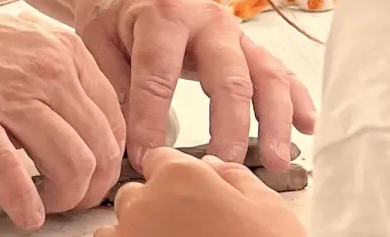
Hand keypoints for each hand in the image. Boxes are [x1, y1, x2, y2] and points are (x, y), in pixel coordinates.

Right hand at [0, 0, 126, 229]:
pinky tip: (26, 213)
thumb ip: (65, 81)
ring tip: (47, 203)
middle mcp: (48, 72)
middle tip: (72, 199)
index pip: (116, 121)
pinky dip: (24, 201)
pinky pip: (10, 170)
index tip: (94, 175)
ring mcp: (11, 97)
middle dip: (93, 187)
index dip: (110, 160)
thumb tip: (91, 131)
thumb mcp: (32, 47)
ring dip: (66, 198)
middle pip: (102, 147)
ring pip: (73, 162)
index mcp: (67, 54)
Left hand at [74, 0, 316, 170]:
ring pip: (267, 76)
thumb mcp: (96, 45)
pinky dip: (297, 101)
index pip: (160, 76)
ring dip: (275, 121)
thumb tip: (124, 141)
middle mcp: (208, 21)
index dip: (151, 121)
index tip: (147, 159)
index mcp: (164, 16)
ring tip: (275, 161)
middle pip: (228, 78)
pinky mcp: (250, 47)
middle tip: (222, 167)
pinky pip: (281, 74)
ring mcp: (236, 33)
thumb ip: (113, 87)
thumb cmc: (114, 22)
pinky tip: (307, 129)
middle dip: (228, 128)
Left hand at [94, 148, 304, 236]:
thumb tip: (212, 165)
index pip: (160, 159)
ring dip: (141, 229)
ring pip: (122, 222)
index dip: (178, 179)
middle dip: (158, 205)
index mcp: (181, 178)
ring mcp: (129, 234)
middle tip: (191, 229)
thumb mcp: (267, 209)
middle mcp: (146, 202)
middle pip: (138, 192)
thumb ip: (234, 177)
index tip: (191, 195)